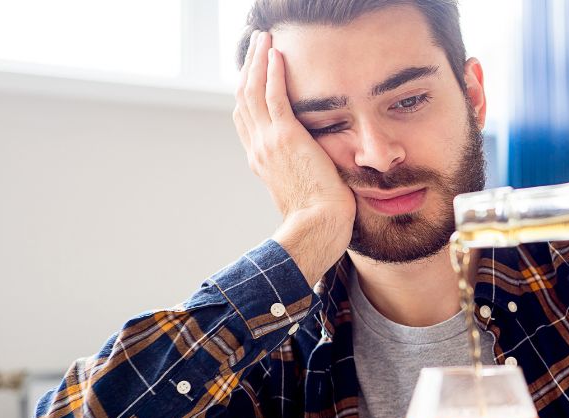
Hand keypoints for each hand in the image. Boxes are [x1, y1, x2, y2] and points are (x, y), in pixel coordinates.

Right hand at [234, 31, 355, 280]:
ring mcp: (268, 142)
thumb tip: (323, 164)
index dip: (248, 92)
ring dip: (258, 61)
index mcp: (262, 161)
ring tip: (264, 39)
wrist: (317, 228)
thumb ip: (307, 169)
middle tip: (256, 45)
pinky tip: (276, 54)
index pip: (248, 118)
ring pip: (253, 91)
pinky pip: (273, 96)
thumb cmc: (321, 218)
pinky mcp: (286, 138)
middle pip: (244, 99)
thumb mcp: (307, 188)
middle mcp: (258, 148)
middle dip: (249, 68)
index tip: (255, 72)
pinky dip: (272, 72)